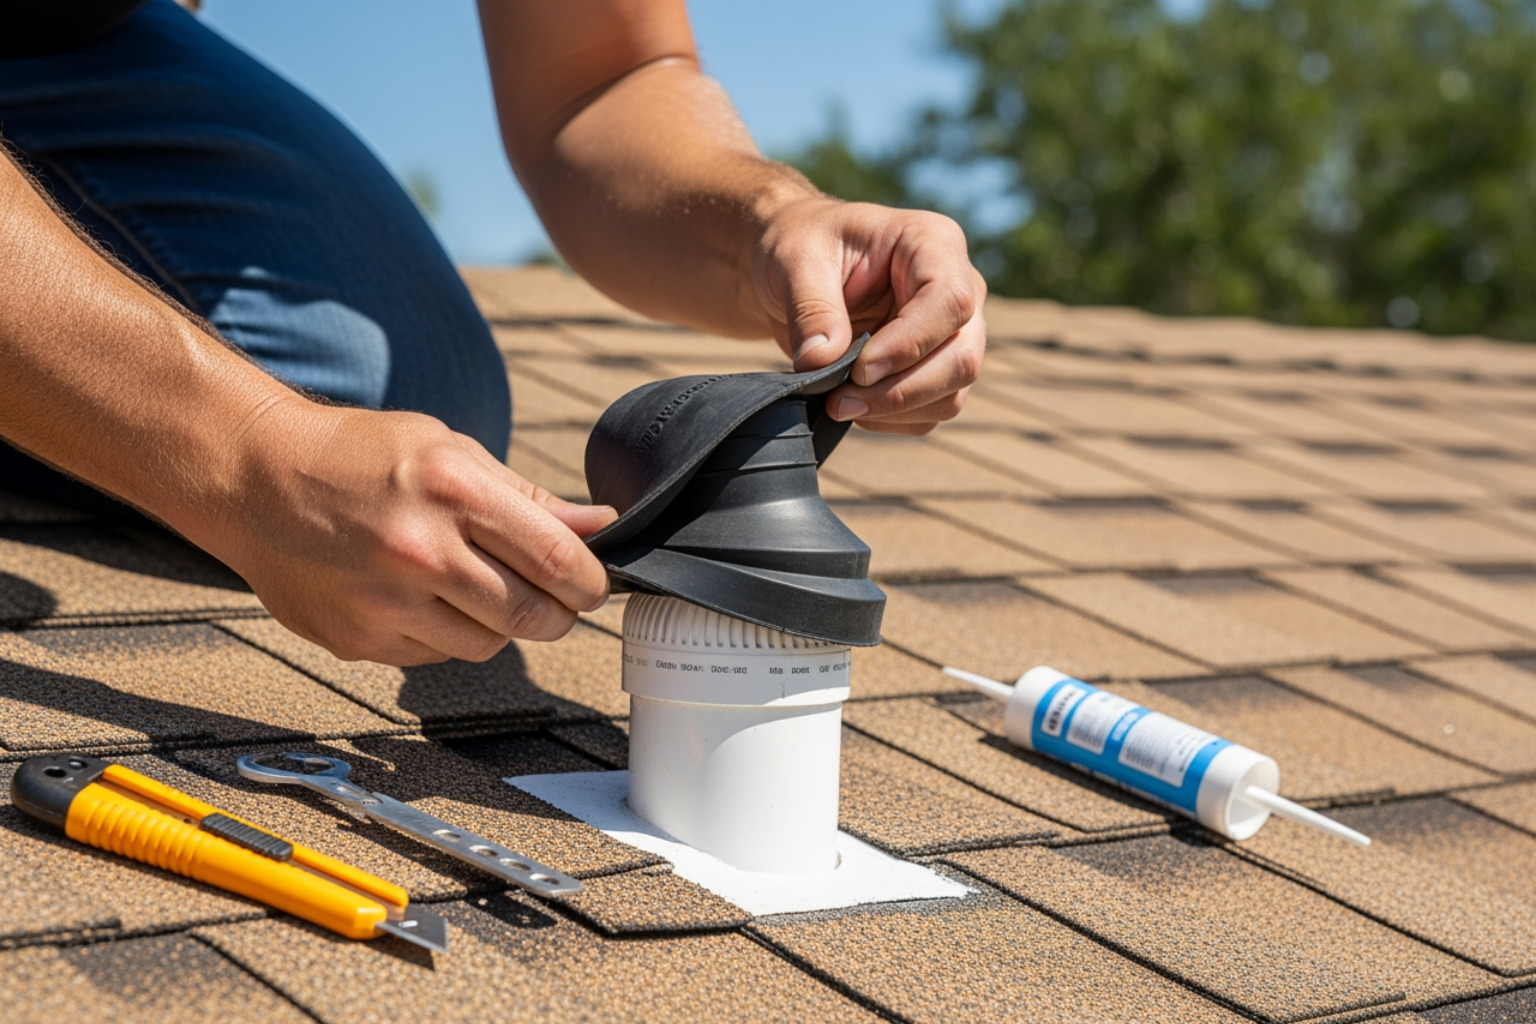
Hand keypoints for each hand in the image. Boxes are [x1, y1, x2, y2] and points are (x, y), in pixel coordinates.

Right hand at [199, 399, 614, 665]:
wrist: (254, 478)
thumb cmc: (358, 456)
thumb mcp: (450, 451)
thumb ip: (528, 496)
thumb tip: (600, 523)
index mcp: (453, 491)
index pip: (555, 558)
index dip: (590, 580)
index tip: (594, 582)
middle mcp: (420, 550)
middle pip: (532, 615)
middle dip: (559, 613)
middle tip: (555, 599)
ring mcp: (385, 602)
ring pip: (488, 645)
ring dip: (499, 624)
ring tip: (476, 588)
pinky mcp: (358, 639)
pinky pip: (435, 655)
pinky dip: (445, 634)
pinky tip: (422, 597)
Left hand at [751, 198, 986, 434]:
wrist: (798, 268)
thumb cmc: (804, 245)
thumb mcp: (796, 261)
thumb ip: (812, 309)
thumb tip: (821, 363)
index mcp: (934, 245)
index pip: (949, 302)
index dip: (908, 344)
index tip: (857, 369)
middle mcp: (959, 289)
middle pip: (961, 358)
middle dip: (901, 392)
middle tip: (840, 402)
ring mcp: (952, 334)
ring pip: (951, 394)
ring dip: (894, 411)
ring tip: (838, 402)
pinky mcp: (935, 368)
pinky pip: (930, 412)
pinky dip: (891, 420)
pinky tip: (852, 404)